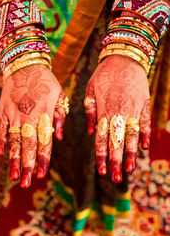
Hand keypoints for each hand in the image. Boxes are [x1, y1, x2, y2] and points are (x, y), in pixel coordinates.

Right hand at [0, 64, 65, 187]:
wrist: (25, 64)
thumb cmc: (46, 82)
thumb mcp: (60, 96)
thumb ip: (60, 117)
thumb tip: (58, 138)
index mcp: (45, 115)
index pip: (44, 142)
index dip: (43, 159)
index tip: (42, 175)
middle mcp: (29, 117)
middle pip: (28, 145)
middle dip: (27, 166)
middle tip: (25, 184)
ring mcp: (14, 114)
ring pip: (14, 141)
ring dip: (13, 159)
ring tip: (12, 176)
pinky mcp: (3, 111)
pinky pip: (2, 128)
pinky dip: (2, 141)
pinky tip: (1, 154)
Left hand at [85, 55, 150, 182]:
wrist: (124, 58)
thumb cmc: (103, 75)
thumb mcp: (89, 90)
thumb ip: (90, 112)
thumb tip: (92, 132)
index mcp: (104, 111)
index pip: (102, 138)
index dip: (101, 155)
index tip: (101, 171)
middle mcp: (119, 113)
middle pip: (117, 141)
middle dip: (116, 160)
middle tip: (116, 178)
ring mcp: (133, 110)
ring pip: (132, 135)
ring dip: (131, 153)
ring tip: (131, 169)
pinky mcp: (144, 105)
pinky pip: (145, 123)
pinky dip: (144, 135)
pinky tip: (144, 148)